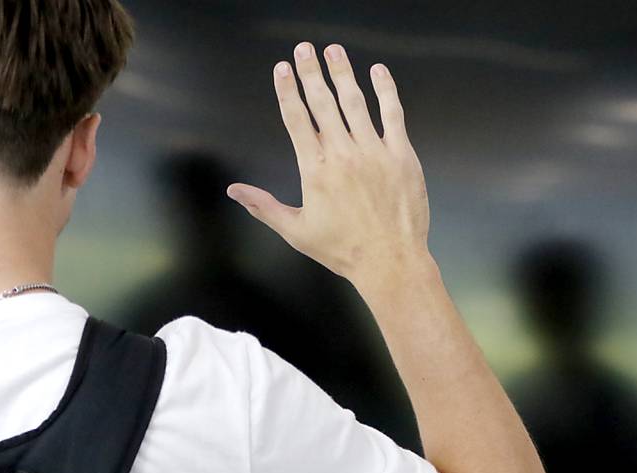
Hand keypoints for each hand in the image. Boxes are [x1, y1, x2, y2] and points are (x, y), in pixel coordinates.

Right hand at [227, 42, 430, 284]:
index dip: (287, 90)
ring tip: (334, 50)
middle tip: (304, 48)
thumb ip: (264, 206)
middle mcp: (343, 154)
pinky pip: (393, 114)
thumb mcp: (296, 231)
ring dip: (343, 73)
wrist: (390, 260)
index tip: (282, 69)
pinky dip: (386, 91)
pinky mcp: (401, 155)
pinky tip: (379, 72)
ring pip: (355, 102)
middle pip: (323, 102)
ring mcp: (374, 151)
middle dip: (311, 72)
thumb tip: (234, 191)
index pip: (296, 119)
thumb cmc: (344, 249)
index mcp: (316, 170)